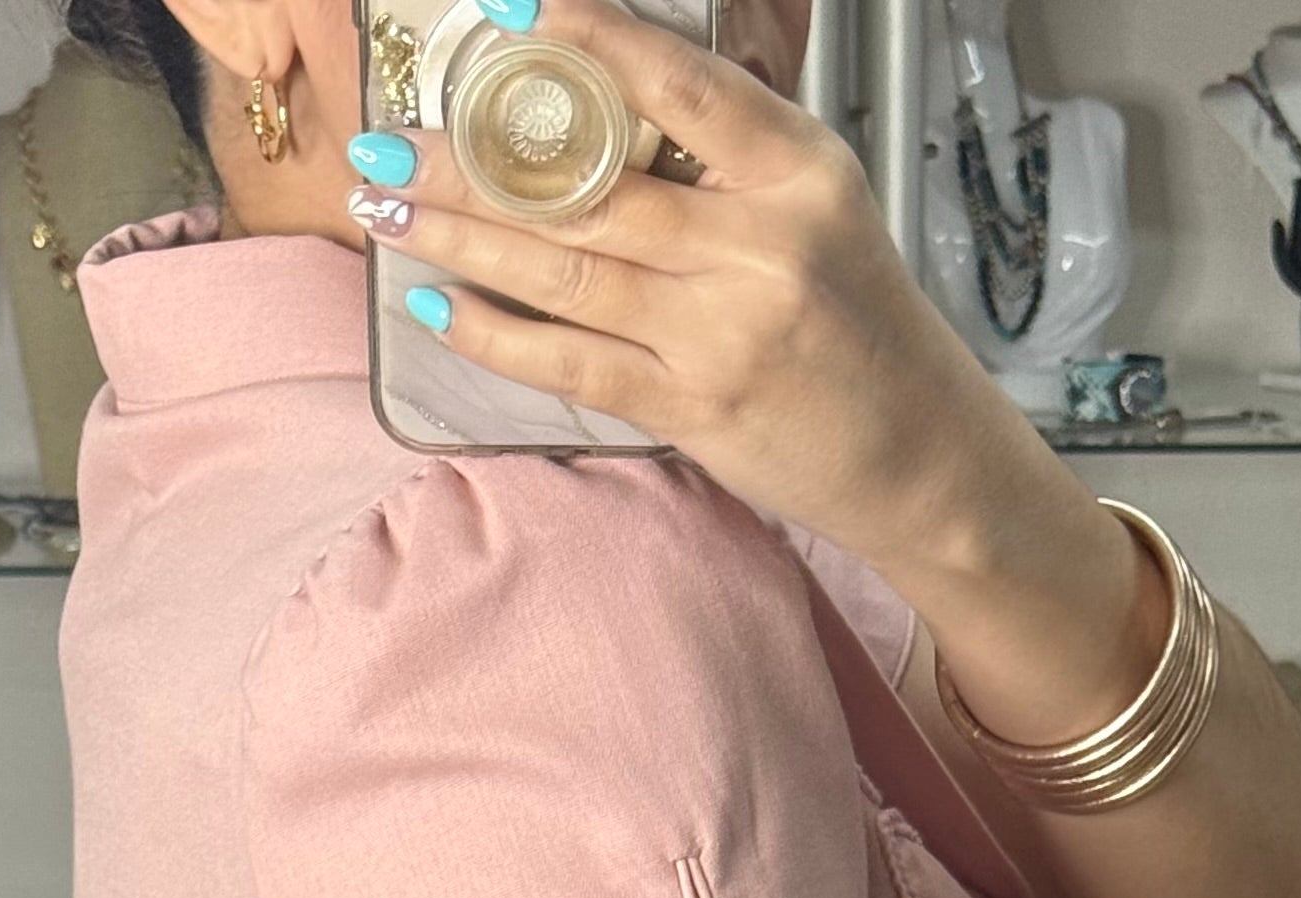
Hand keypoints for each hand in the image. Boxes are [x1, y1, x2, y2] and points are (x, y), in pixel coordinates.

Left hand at [346, 0, 999, 556]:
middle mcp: (759, 246)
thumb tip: (603, 93)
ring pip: (566, 271)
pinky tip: (438, 306)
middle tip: (386, 143)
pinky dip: (498, 337)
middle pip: (590, 187)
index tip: (511, 10)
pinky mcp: (695, 408)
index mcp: (795, 171)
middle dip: (470, 163)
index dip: (588, 40)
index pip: (676, 84)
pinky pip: (574, 363)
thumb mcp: (817, 201)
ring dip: (460, 239)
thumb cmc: (856, 318)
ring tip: (383, 209)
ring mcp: (723, 332)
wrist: (918, 450)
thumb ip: (726, 150)